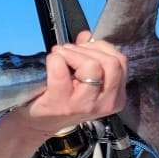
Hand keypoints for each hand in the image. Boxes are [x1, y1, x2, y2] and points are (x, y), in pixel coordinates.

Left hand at [12, 31, 126, 138]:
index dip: (100, 48)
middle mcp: (105, 103)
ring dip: (73, 53)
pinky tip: (51, 61)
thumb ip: (90, 56)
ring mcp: (84, 105)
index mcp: (116, 97)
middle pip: (111, 63)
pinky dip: (55, 59)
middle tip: (69, 50)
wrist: (38, 122)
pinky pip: (61, 70)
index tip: (83, 48)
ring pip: (92, 65)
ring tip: (60, 55)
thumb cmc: (61, 98)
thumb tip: (87, 36)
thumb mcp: (83, 80)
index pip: (120, 62)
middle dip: (87, 49)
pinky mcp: (62, 103)